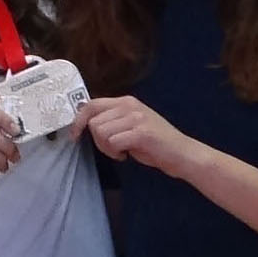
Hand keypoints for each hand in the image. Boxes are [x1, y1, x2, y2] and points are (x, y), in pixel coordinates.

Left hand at [81, 95, 198, 178]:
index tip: (75, 135)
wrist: (182, 154)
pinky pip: (113, 142)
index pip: (91, 104)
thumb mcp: (131, 125)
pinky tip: (127, 155)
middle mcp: (130, 105)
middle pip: (94, 122)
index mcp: (126, 101)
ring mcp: (136, 118)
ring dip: (107, 148)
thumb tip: (85, 123)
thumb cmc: (155, 143)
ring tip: (122, 151)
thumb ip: (112, 120)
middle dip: (98, 141)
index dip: (78, 121)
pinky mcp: (141, 132)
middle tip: (113, 149)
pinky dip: (116, 153)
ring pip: (101, 133)